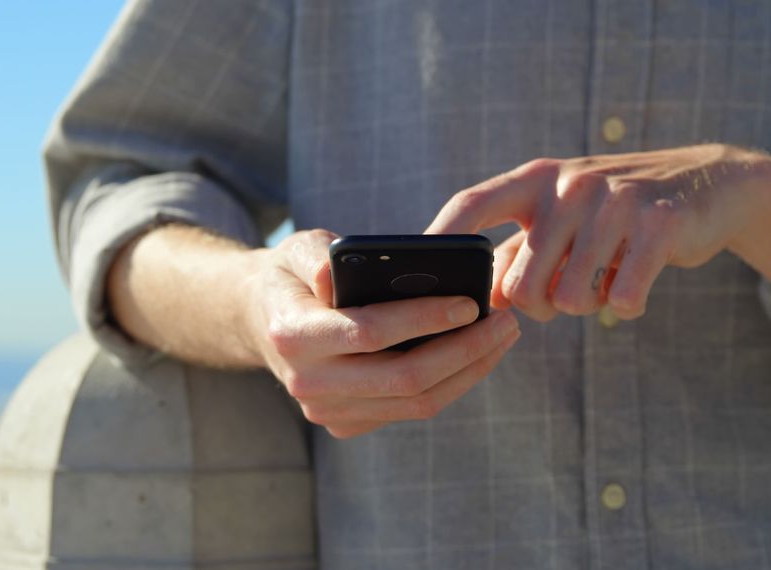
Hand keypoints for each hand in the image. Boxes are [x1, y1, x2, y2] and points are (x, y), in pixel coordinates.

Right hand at [245, 229, 520, 438]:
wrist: (264, 318)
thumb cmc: (294, 274)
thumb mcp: (297, 248)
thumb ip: (316, 257)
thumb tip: (333, 277)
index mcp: (292, 334)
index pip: (369, 333)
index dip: (424, 319)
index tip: (471, 302)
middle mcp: (307, 382)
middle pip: (403, 378)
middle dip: (464, 350)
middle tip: (505, 321)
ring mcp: (327, 411)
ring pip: (415, 402)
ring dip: (469, 371)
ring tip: (502, 335)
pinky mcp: (347, 423)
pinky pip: (411, 409)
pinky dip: (452, 383)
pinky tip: (476, 354)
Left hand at [428, 144, 770, 320]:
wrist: (710, 186)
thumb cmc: (616, 213)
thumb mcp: (562, 218)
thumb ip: (517, 252)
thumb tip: (476, 299)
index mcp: (537, 179)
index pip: (472, 205)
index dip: (439, 238)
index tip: (415, 273)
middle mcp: (570, 184)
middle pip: (521, 285)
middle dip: (539, 307)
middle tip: (566, 292)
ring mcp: (616, 202)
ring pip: (570, 299)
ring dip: (587, 306)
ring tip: (605, 278)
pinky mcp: (660, 225)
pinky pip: (621, 300)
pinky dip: (627, 306)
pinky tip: (636, 283)